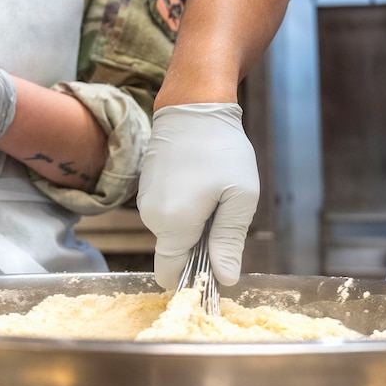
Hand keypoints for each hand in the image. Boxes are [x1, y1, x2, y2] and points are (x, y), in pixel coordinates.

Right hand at [137, 103, 258, 288]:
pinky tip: (201, 185)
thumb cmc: (222, 149)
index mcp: (174, 224)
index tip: (217, 267)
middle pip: (173, 254)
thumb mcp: (239, 197)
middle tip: (225, 219)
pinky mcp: (147, 188)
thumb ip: (229, 242)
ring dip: (193, 227)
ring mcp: (146, 202)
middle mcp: (152, 218)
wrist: (194, 105)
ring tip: (215, 196)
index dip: (193, 279)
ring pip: (171, 234)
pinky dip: (184, 210)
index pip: (170, 275)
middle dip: (198, 249)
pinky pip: (167, 214)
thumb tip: (225, 279)